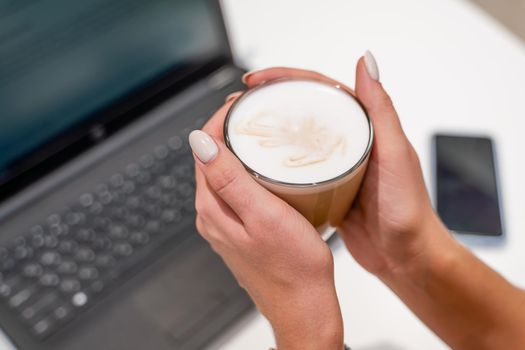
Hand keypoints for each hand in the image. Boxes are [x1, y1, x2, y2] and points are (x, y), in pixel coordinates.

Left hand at [189, 100, 342, 348]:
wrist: (305, 308)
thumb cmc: (293, 268)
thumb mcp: (263, 216)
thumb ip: (228, 179)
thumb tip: (198, 141)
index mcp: (212, 207)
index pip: (204, 149)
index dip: (220, 119)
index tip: (241, 102)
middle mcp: (213, 214)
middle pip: (212, 158)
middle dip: (230, 129)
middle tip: (255, 110)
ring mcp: (227, 223)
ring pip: (225, 172)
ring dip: (240, 148)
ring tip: (263, 130)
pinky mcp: (242, 229)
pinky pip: (238, 188)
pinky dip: (249, 169)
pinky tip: (269, 166)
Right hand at [241, 56, 448, 281]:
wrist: (405, 255)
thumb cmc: (407, 207)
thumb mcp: (394, 154)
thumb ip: (381, 110)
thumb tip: (366, 61)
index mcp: (363, 123)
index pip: (319, 88)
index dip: (284, 78)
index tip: (255, 82)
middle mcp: (346, 139)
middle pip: (301, 110)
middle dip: (269, 102)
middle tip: (239, 106)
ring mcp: (333, 164)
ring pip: (295, 139)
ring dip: (269, 132)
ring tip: (241, 131)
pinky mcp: (324, 188)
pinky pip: (295, 169)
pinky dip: (275, 164)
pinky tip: (256, 168)